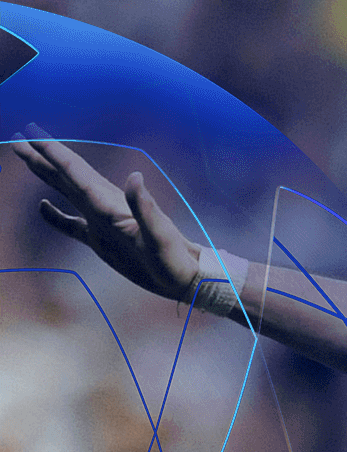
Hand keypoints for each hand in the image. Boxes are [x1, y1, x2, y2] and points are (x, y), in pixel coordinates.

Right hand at [11, 125, 200, 301]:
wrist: (186, 277)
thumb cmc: (175, 260)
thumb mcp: (160, 237)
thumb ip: (145, 207)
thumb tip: (135, 176)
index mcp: (112, 205)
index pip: (77, 173)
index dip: (54, 154)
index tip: (33, 136)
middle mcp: (104, 208)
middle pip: (67, 176)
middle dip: (43, 158)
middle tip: (17, 139)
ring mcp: (101, 223)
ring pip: (66, 192)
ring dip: (47, 175)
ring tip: (26, 159)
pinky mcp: (101, 240)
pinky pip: (71, 223)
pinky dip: (55, 215)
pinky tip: (43, 207)